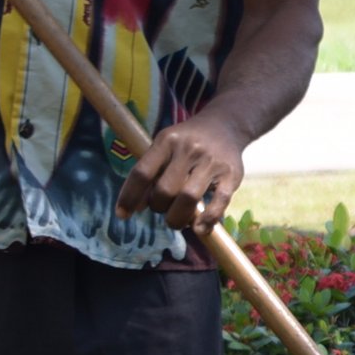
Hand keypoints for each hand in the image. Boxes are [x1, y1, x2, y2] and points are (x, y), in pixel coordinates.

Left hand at [116, 116, 246, 231]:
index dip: (129, 197)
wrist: (226, 125)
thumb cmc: (187, 141)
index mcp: (167, 141)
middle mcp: (189, 149)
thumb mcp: (165, 146)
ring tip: (177, 221)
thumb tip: (135, 207)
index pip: (142, 173)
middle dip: (159, 207)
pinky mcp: (231, 175)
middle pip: (165, 190)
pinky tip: (200, 228)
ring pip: (188, 198)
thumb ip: (150, 172)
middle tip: (163, 208)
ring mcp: (211, 162)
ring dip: (178, 218)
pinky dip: (208, 220)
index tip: (123, 215)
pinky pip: (218, 202)